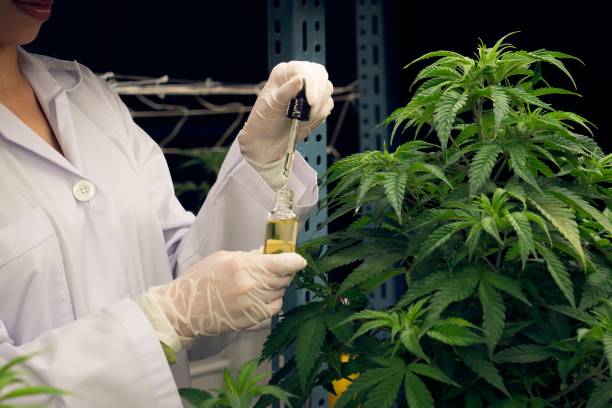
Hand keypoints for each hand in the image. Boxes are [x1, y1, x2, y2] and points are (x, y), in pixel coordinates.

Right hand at [137, 250, 305, 351]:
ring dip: (278, 285)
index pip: (283, 263)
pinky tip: (264, 295)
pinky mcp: (252, 319)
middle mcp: (252, 286)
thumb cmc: (199, 281)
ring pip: (280, 292)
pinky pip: (275, 307)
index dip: (295, 261)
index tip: (298, 260)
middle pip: (284, 278)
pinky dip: (274, 300)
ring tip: (264, 281)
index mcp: (244, 266)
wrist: (184, 309)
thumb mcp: (223, 258)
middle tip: (279, 267)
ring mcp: (253, 304)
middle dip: (285, 271)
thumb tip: (267, 254)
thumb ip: (249, 256)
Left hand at [239, 61, 333, 164]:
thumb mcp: (271, 105)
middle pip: (320, 75)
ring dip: (318, 107)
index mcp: (285, 72)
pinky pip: (328, 104)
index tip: (311, 102)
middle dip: (318, 95)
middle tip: (310, 114)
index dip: (311, 84)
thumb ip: (285, 91)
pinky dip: (320, 114)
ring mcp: (310, 89)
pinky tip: (306, 121)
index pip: (305, 70)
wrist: (268, 141)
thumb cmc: (264, 120)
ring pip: (327, 89)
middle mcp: (299, 76)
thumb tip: (299, 79)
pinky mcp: (318, 103)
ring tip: (302, 119)